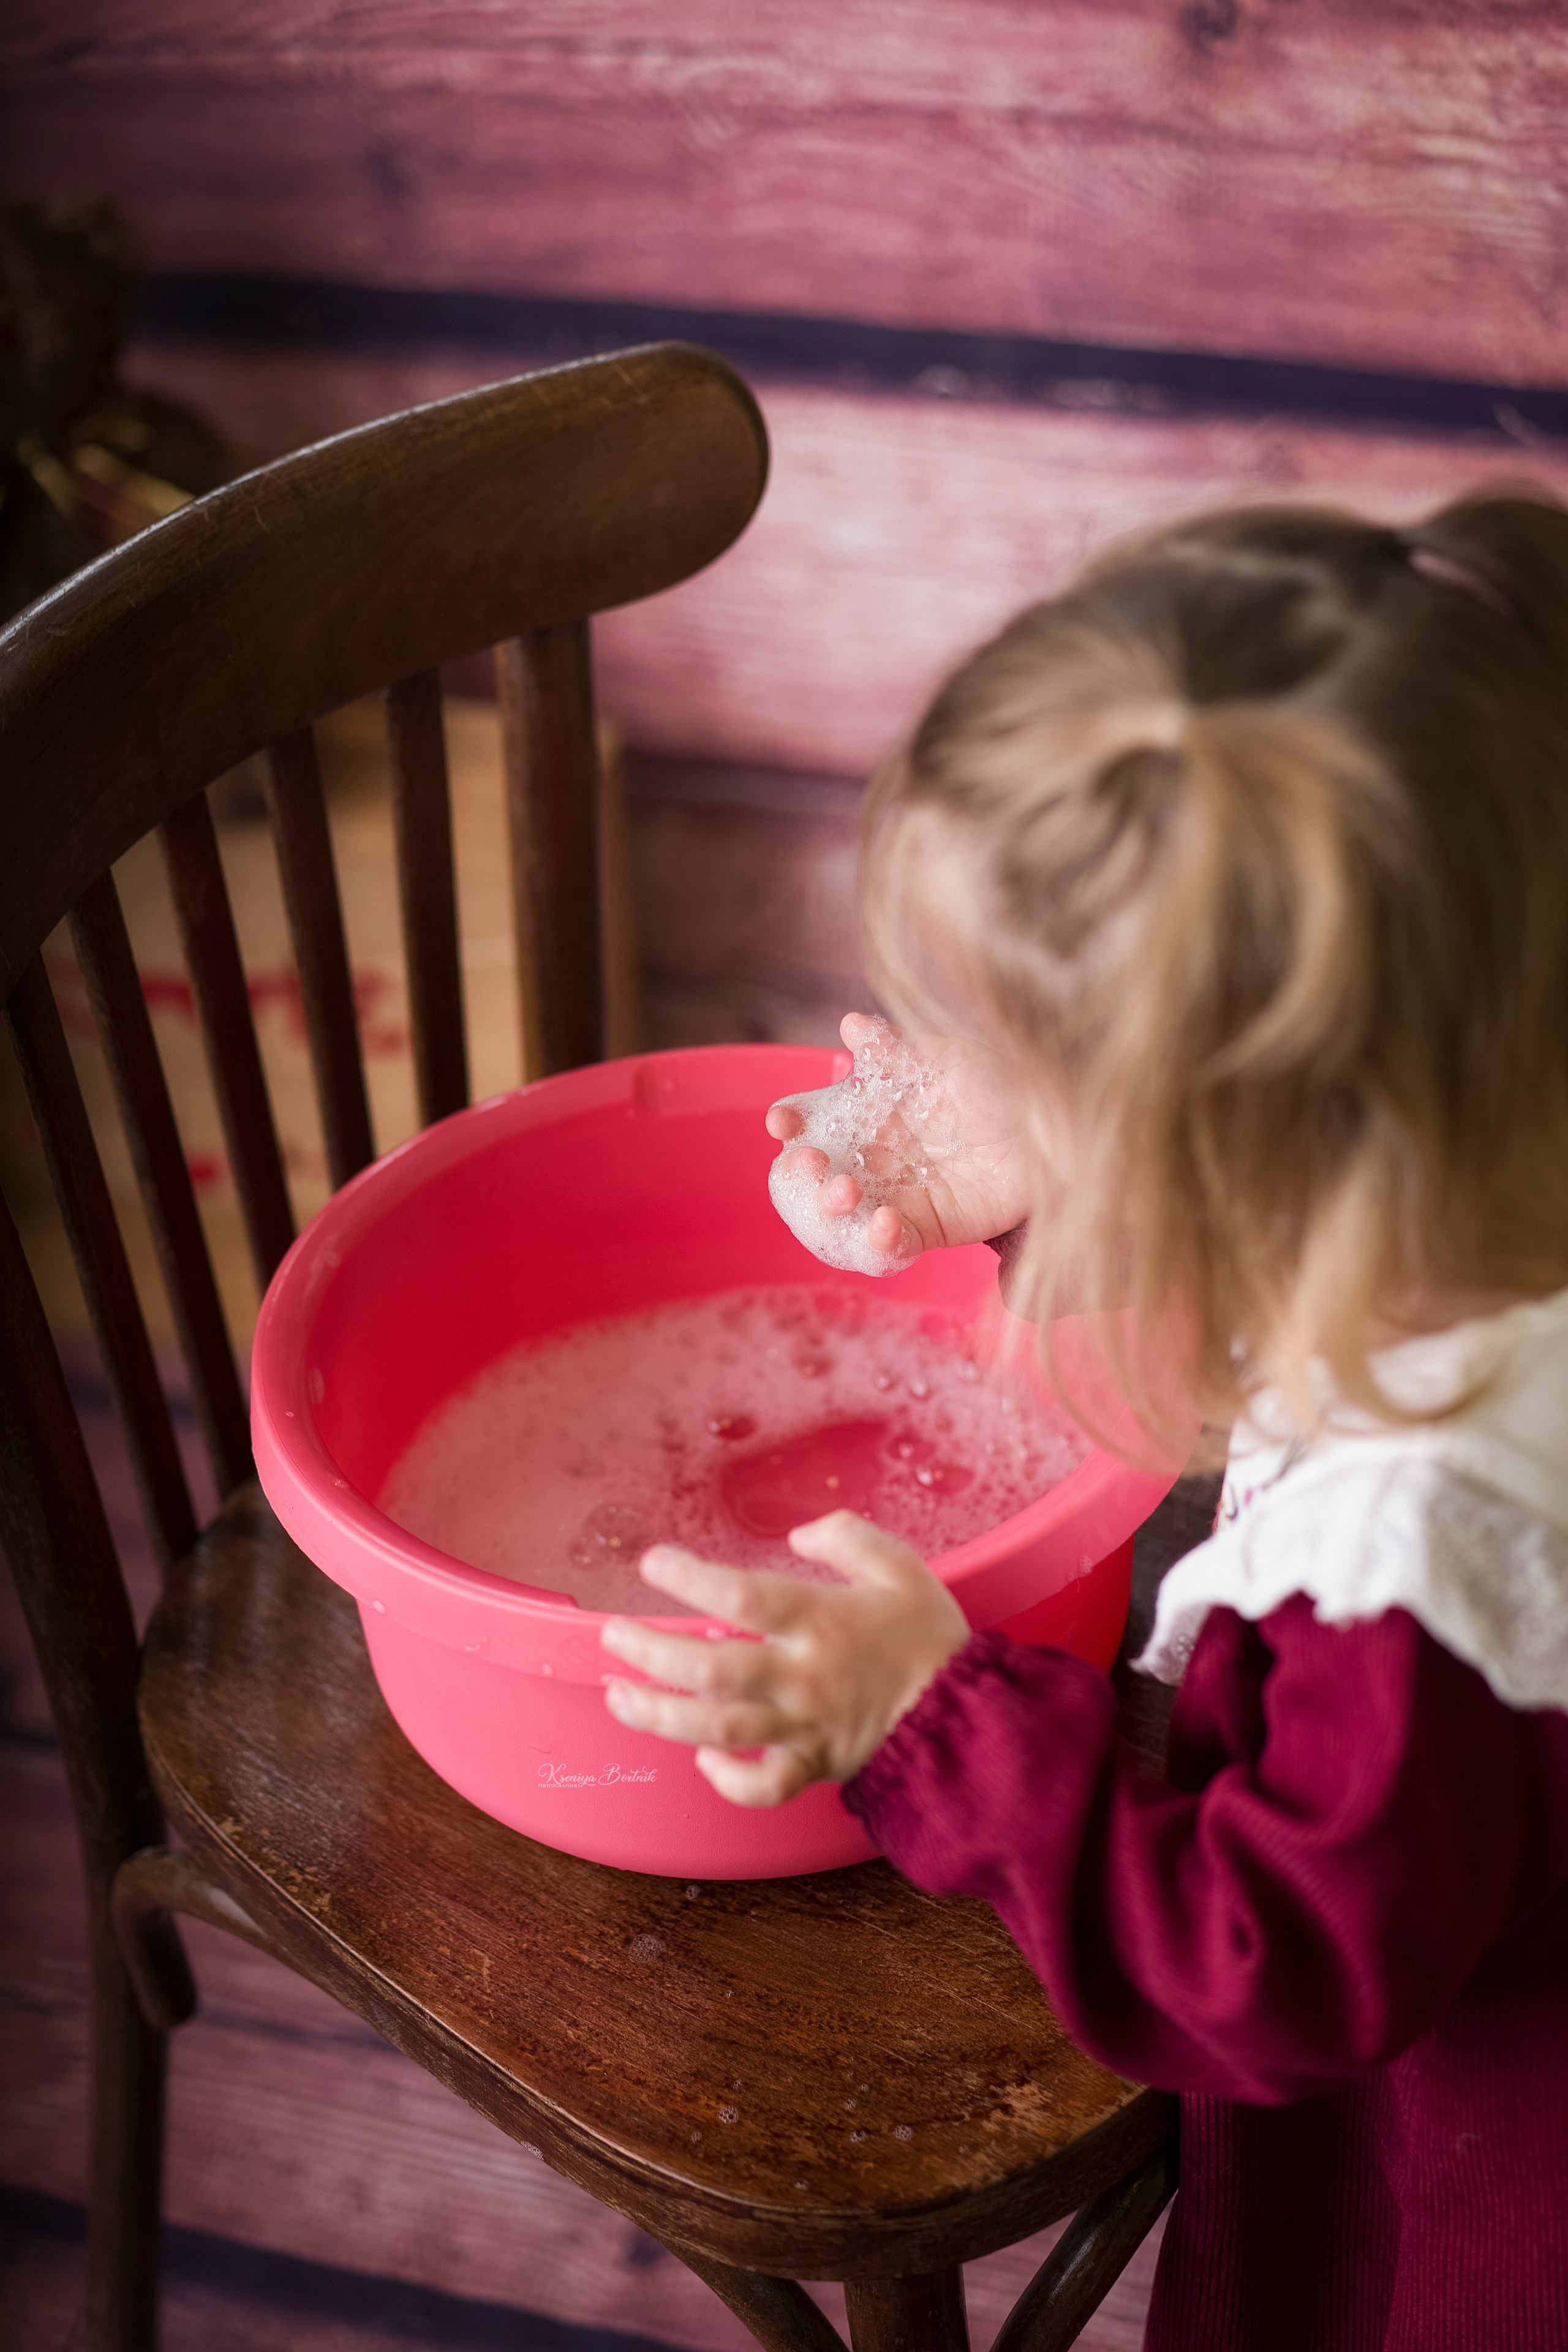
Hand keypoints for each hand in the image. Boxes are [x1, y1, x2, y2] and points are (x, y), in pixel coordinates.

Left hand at [599, 1510, 970, 1805]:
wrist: (967, 1715)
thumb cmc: (929, 1637)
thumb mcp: (900, 1566)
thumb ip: (848, 1538)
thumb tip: (800, 1534)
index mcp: (819, 1621)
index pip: (739, 1597)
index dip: (689, 1579)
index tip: (653, 1563)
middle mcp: (801, 1677)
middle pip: (709, 1671)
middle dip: (649, 1654)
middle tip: (612, 1636)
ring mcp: (802, 1727)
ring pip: (716, 1730)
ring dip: (658, 1715)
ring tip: (618, 1696)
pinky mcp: (812, 1766)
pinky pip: (760, 1787)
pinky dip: (725, 1780)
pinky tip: (701, 1760)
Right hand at [766, 1012, 1029, 1268]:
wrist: (1057, 1130)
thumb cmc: (1003, 1084)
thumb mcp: (948, 1059)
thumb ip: (896, 1048)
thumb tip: (851, 1024)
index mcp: (870, 1113)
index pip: (815, 1120)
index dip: (792, 1121)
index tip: (782, 1121)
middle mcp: (876, 1158)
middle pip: (817, 1175)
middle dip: (800, 1174)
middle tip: (810, 1164)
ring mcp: (898, 1196)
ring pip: (843, 1216)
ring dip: (831, 1211)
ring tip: (847, 1193)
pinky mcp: (928, 1229)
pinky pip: (891, 1247)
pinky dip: (878, 1243)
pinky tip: (884, 1225)